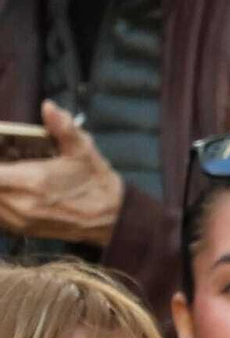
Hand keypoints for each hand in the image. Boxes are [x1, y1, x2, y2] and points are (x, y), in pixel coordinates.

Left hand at [0, 100, 124, 246]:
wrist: (111, 218)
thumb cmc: (95, 181)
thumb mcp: (83, 149)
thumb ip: (64, 127)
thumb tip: (48, 107)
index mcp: (32, 181)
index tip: (2, 154)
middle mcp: (21, 203)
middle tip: (4, 160)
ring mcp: (20, 220)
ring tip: (7, 174)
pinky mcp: (22, 230)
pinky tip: (8, 190)